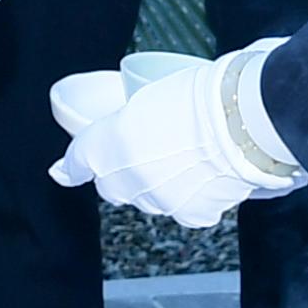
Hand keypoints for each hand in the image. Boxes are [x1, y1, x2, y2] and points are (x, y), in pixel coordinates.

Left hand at [47, 43, 296, 227]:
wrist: (244, 118)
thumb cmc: (203, 93)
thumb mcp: (151, 95)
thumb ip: (127, 122)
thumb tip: (116, 138)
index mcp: (110, 141)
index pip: (80, 159)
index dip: (72, 167)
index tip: (63, 172)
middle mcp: (128, 177)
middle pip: (114, 186)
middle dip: (125, 173)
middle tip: (152, 150)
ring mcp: (159, 199)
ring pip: (149, 200)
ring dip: (160, 185)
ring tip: (189, 158)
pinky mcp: (191, 214)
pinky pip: (184, 210)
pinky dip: (193, 197)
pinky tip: (209, 176)